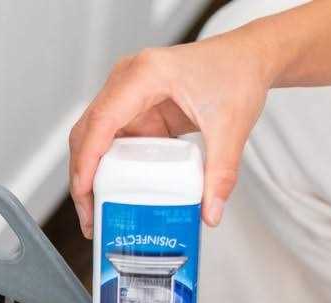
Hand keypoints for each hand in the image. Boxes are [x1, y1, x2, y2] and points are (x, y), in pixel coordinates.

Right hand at [68, 25, 273, 236]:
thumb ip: (221, 173)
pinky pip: (110, 143)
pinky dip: (107, 170)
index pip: (101, 121)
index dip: (87, 161)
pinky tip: (112, 194)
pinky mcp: (134, 111)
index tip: (85, 194)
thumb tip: (210, 213)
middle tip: (90, 216)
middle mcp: (127, 82)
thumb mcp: (231, 127)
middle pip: (87, 133)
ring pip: (92, 139)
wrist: (248, 58)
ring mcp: (127, 96)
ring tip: (96, 212)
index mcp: (144, 75)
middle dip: (82, 178)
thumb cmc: (236, 72)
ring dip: (90, 176)